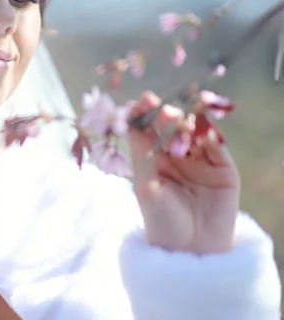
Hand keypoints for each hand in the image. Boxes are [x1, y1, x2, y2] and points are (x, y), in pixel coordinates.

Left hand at [128, 92, 239, 253]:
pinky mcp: (223, 168)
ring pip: (196, 133)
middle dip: (167, 116)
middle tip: (163, 110)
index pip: (148, 129)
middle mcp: (177, 154)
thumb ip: (142, 155)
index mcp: (154, 157)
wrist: (190, 250)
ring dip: (189, 123)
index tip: (140, 101)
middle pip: (173, 127)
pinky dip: (212, 137)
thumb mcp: (146, 186)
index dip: (145, 114)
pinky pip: (218, 147)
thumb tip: (130, 122)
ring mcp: (201, 159)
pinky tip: (204, 131)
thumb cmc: (160, 220)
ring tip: (181, 119)